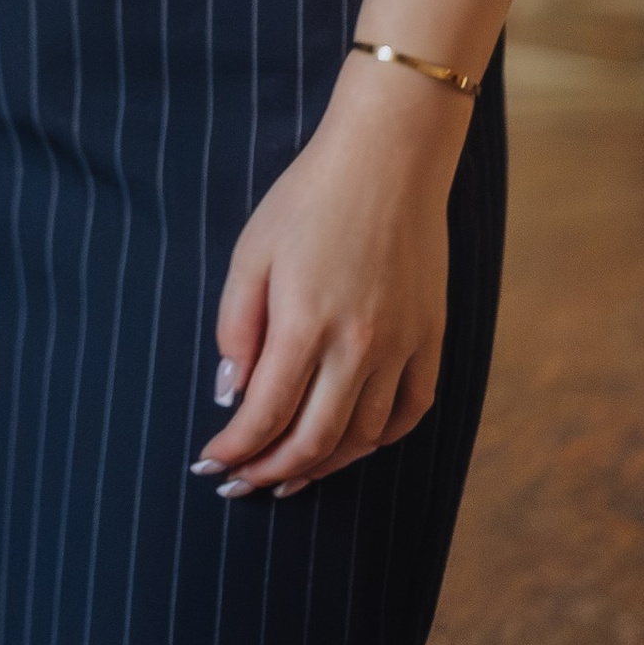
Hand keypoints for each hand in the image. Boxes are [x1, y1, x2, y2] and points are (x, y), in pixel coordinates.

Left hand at [191, 62, 463, 499]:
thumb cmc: (309, 198)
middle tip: (242, 486)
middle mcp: (358, 346)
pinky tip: (352, 445)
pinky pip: (410, 412)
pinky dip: (379, 441)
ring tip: (289, 475)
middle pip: (313, 441)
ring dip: (323, 465)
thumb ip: (236, 326)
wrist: (389, 158)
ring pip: (363, 437)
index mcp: (305, 322)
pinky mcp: (432, 338)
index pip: (265, 415)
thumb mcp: (252, 251)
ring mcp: (402, 346)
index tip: (212, 464)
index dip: (236, 450)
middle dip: (271, 472)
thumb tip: (232, 392)